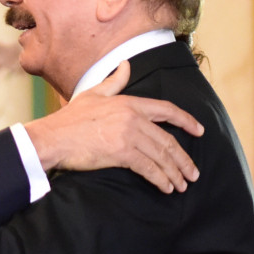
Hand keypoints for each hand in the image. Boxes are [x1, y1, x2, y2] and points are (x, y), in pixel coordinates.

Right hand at [23, 60, 202, 192]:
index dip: (186, 121)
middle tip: (193, 174)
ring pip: (161, 156)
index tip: (200, 131)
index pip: (166, 110)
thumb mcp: (93, 94)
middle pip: (168, 140)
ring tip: (182, 185)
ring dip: (175, 173)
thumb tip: (126, 65)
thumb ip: (114, 82)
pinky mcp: (121, 153)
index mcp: (129, 102)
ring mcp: (128, 135)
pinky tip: (166, 188)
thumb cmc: (69, 119)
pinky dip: (160, 179)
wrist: (53, 137)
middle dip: (183, 160)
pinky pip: (148, 168)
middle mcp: (133, 117)